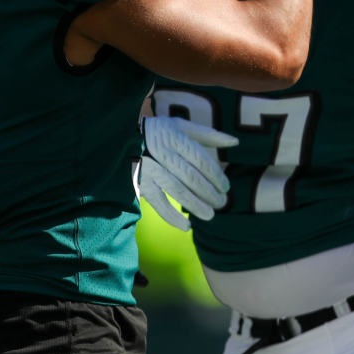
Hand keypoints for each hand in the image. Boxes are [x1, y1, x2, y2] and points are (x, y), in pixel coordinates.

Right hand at [140, 116, 236, 230]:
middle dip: (209, 193)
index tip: (226, 187)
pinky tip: (186, 227)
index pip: (201, 160)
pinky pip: (157, 202)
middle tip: (221, 203)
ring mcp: (150, 168)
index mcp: (175, 137)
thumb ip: (207, 134)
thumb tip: (235, 142)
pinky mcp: (139, 182)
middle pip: (192, 177)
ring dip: (195, 206)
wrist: (119, 137)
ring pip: (177, 190)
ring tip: (209, 215)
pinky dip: (171, 216)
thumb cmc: (156, 131)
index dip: (216, 176)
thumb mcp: (180, 126)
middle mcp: (162, 152)